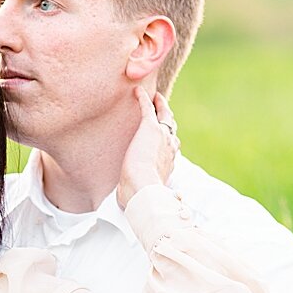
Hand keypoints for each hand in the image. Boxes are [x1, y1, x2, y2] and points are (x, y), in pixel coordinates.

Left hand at [116, 87, 178, 205]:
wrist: (143, 188)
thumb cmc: (140, 195)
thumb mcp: (139, 191)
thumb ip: (134, 190)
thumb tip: (122, 202)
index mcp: (169, 160)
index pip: (170, 145)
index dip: (167, 137)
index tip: (164, 133)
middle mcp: (170, 146)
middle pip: (171, 128)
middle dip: (168, 117)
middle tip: (163, 108)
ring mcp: (162, 136)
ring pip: (164, 116)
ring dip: (160, 105)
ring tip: (155, 97)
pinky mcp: (150, 128)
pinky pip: (148, 109)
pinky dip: (144, 99)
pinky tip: (137, 91)